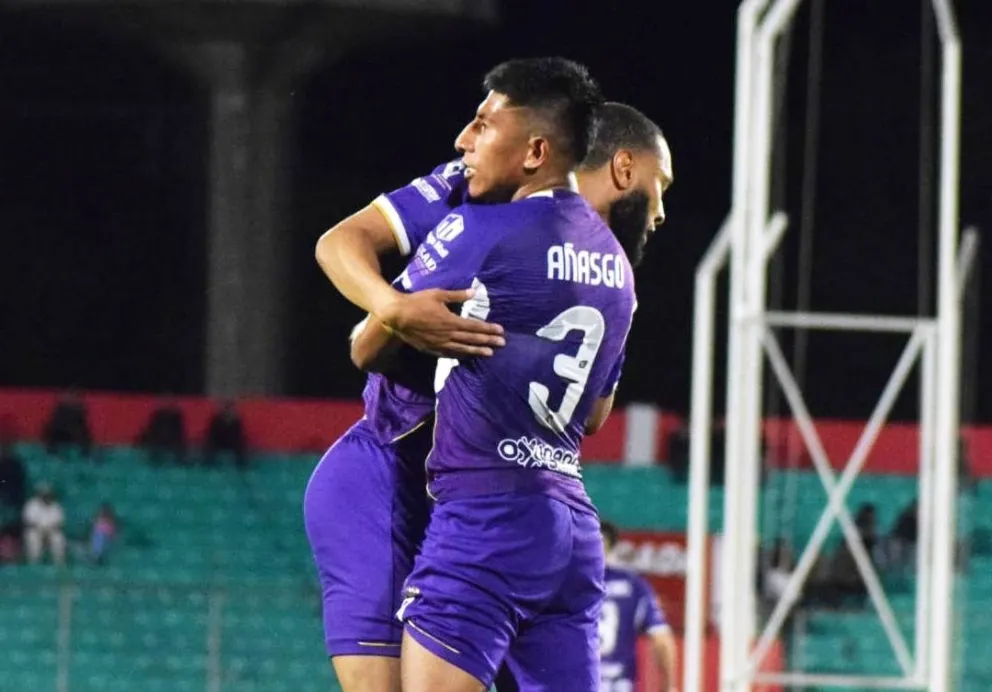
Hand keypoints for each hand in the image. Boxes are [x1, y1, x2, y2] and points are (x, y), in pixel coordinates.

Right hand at [376, 288, 504, 357]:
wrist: (396, 316)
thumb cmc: (417, 301)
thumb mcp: (438, 294)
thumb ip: (457, 295)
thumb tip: (475, 292)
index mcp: (451, 320)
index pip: (474, 326)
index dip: (488, 329)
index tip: (501, 331)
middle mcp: (448, 334)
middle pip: (472, 339)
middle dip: (488, 341)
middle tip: (502, 344)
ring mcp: (439, 344)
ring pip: (462, 349)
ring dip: (477, 351)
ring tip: (489, 353)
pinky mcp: (431, 349)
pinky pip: (449, 354)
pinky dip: (460, 355)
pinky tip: (466, 356)